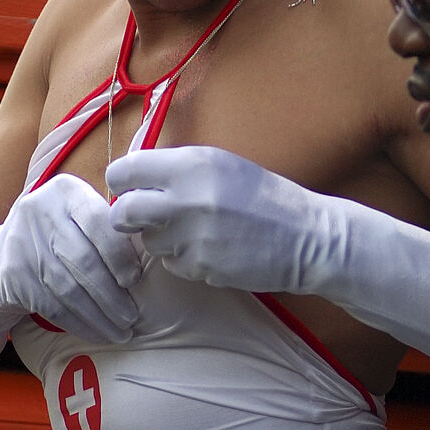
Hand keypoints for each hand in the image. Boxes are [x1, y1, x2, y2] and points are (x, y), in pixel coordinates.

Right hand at [0, 174, 144, 341]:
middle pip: (83, 260)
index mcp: (65, 191)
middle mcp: (40, 211)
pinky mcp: (12, 274)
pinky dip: (78, 323)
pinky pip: (52, 305)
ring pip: (68, 288)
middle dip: (112, 294)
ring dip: (99, 315)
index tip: (135, 280)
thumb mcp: (80, 217)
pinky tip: (97, 333)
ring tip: (121, 332)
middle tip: (133, 317)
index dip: (120, 255)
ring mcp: (22, 243)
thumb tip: (154, 256)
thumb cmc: (61, 235)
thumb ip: (110, 229)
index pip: (97, 222)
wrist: (2, 254)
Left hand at [107, 145, 346, 295]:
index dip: (123, 182)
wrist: (306, 237)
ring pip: (148, 242)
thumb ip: (178, 168)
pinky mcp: (199, 266)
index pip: (124, 170)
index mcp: (192, 163)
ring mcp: (192, 235)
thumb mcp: (222, 164)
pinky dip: (184, 259)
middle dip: (127, 217)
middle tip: (140, 218)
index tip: (131, 188)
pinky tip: (211, 249)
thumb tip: (135, 178)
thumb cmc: (264, 198)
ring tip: (195, 232)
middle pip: (124, 211)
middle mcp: (186, 197)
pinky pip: (172, 264)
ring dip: (162, 240)